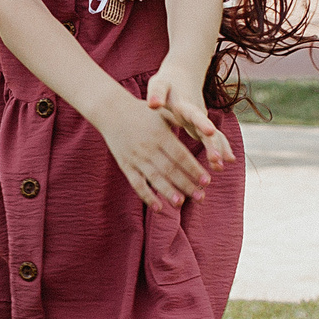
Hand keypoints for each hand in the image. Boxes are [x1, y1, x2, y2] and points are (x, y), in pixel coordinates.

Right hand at [100, 98, 214, 209]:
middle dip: (186, 185)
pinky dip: (147, 197)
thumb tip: (207, 129)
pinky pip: (137, 184)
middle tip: (201, 197)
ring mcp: (136, 158)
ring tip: (181, 204)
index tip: (207, 181)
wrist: (111, 110)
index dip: (194, 169)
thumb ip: (183, 121)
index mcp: (160, 134)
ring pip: (154, 179)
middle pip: (170, 170)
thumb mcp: (163, 112)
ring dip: (168, 193)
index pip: (180, 155)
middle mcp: (148, 147)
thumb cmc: (144, 112)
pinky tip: (159, 208)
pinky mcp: (125, 165)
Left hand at [146, 66, 233, 170]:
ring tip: (220, 167)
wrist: (182, 74)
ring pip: (214, 135)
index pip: (195, 114)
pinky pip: (215, 138)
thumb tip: (152, 104)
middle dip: (213, 144)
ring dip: (219, 150)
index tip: (210, 132)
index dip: (202, 123)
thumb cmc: (167, 82)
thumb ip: (157, 93)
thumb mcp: (159, 84)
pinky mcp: (202, 126)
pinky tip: (225, 163)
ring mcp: (202, 121)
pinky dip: (221, 149)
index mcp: (185, 105)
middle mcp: (197, 114)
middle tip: (217, 159)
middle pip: (208, 129)